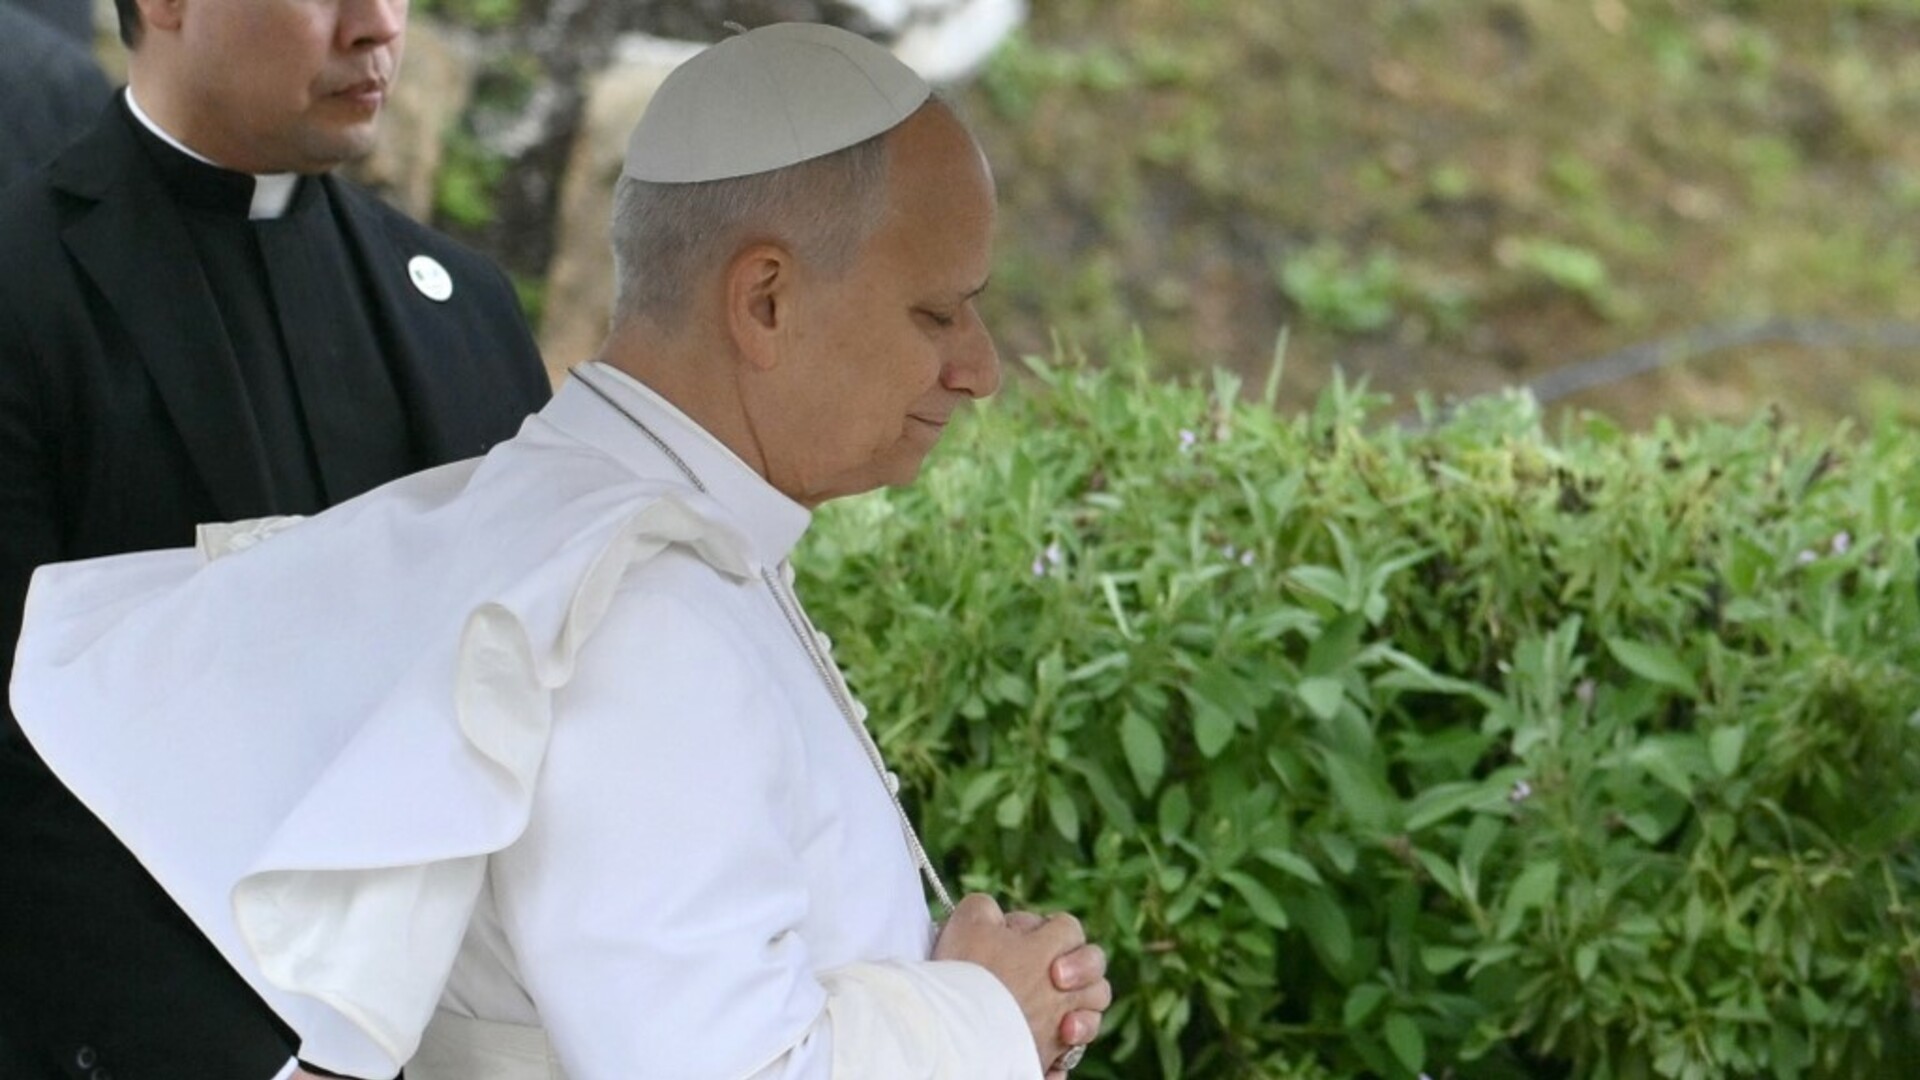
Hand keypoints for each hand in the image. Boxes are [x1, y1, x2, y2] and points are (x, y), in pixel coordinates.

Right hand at [935, 895, 1112, 1074]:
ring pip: (1092, 1016)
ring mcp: (1056, 1027)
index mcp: (1048, 952)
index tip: (1018, 937)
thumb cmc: (966, 972)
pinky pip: (1070, 1055)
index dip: (1048, 928)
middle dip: (1081, 970)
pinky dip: (1063, 1050)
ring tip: (1057, 1015)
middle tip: (1054, 975)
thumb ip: (987, 907)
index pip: (1069, 929)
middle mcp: (1061, 992)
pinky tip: (1048, 1045)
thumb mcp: (970, 920)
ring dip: (1080, 1014)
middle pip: (1095, 975)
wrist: (958, 1029)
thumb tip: (993, 914)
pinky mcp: (1046, 1057)